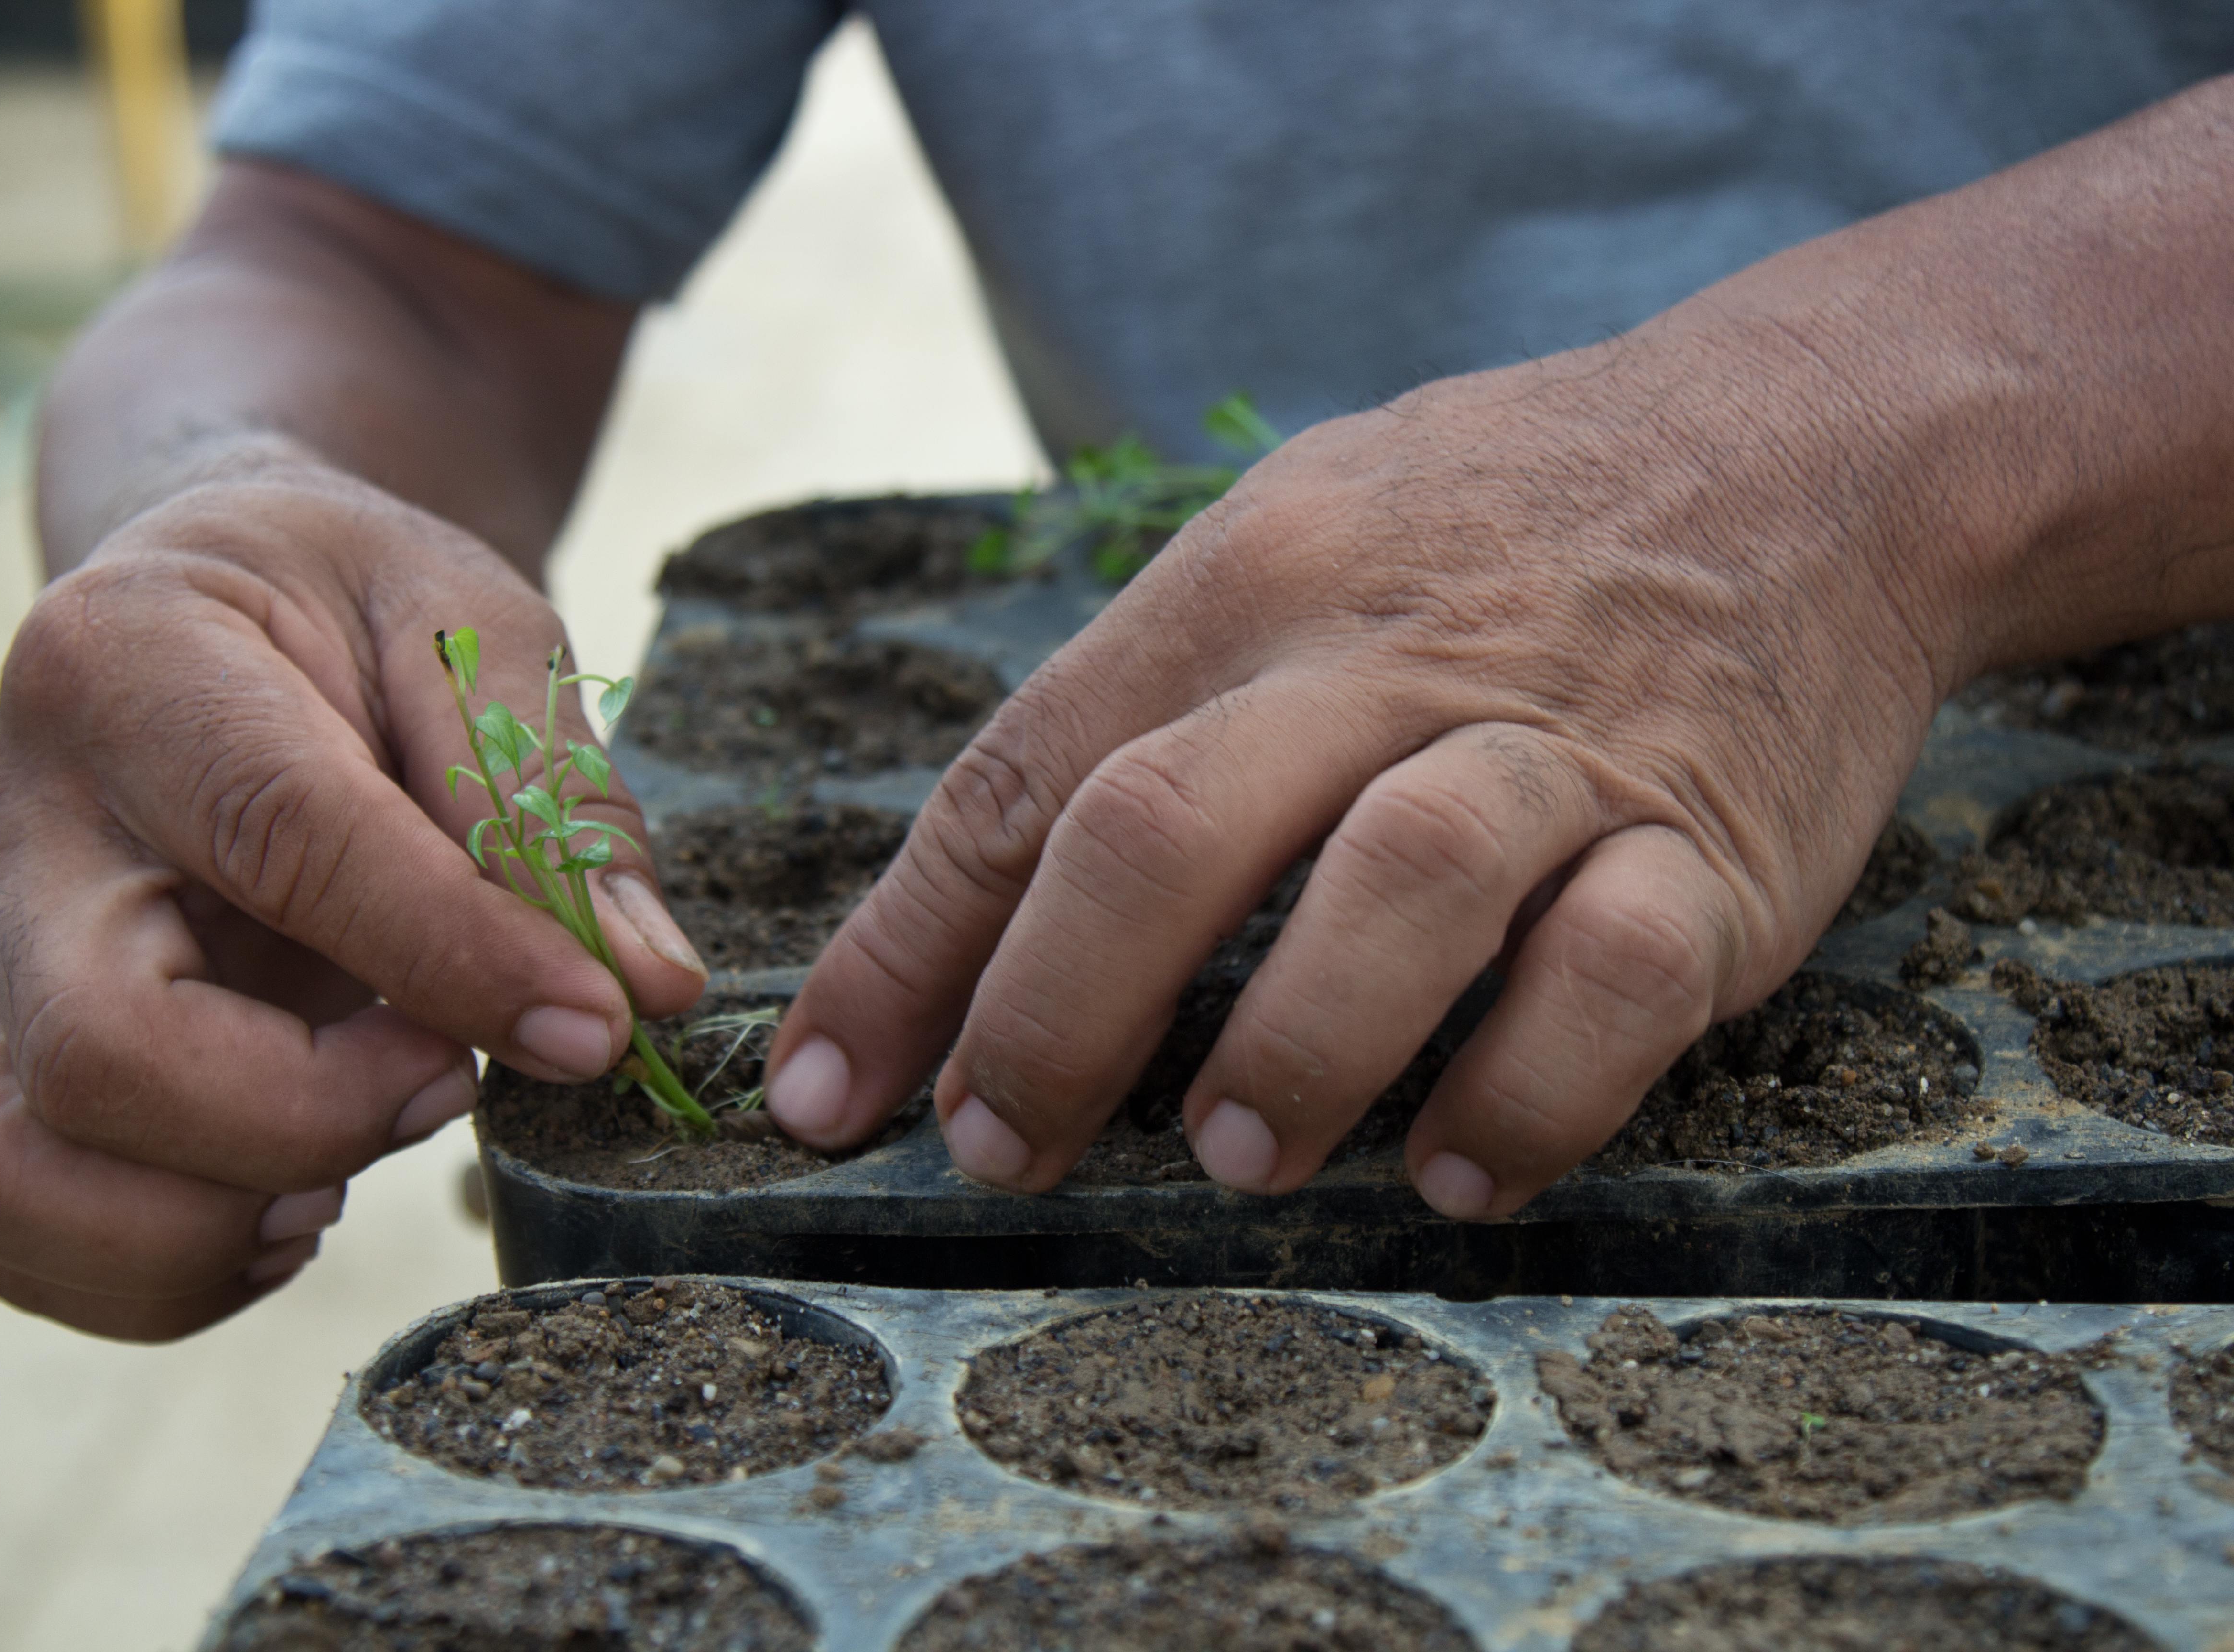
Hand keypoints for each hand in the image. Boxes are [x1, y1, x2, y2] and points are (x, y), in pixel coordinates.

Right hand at [0, 465, 706, 1338]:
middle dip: (311, 1117)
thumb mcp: (474, 628)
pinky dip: (156, 1263)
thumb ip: (551, 797)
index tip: (592, 1024)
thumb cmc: (352, 605)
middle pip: (105, 1050)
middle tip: (452, 1076)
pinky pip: (13, 1216)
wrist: (222, 592)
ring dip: (206, 1221)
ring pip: (2, 1164)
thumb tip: (645, 991)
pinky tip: (289, 1200)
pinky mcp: (2, 1045)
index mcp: (131, 663)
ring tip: (351, 1169)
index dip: (452, 957)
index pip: (283, 840)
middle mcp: (24, 820)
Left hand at [765, 319, 1970, 1213]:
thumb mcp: (1306, 535)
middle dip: (1051, 1015)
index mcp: (1256, 574)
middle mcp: (1389, 650)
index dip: (904, 950)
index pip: (1030, 771)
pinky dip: (1517, 1095)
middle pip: (1167, 826)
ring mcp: (1561, 744)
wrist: (1819, 446)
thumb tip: (983, 922)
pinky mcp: (1716, 841)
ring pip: (1391, 887)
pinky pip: (1610, 980)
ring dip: (1285, 1049)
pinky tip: (1451, 1171)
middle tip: (998, 1148)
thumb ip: (1156, 708)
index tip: (821, 1096)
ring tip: (1234, 1156)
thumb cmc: (1507, 524)